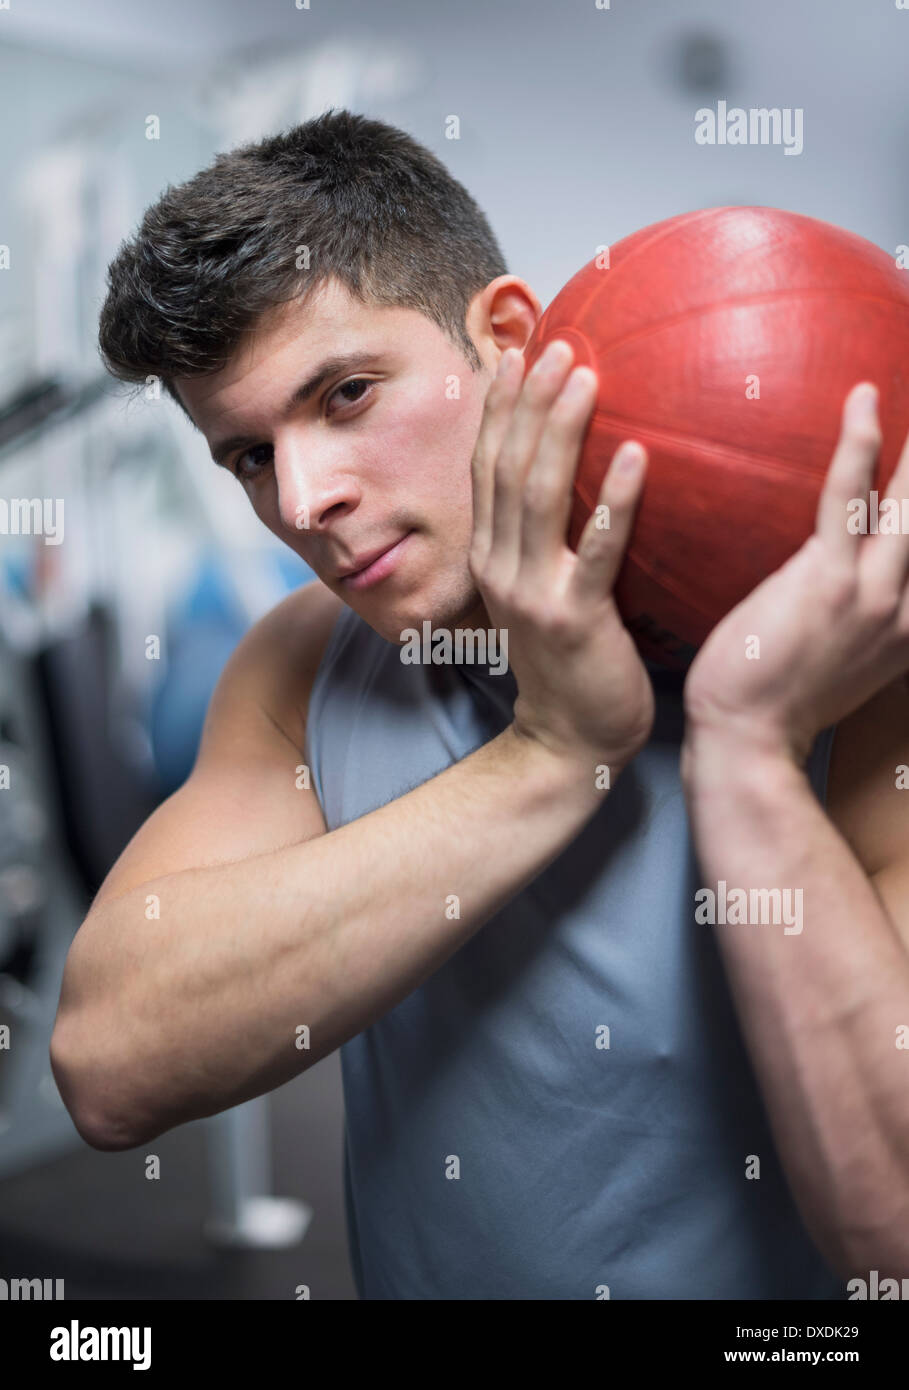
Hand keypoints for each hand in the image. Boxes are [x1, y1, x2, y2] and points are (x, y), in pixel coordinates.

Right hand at [469, 339, 654, 776]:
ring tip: (587, 375)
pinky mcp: (574, 619)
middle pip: (508, 467)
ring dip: (561, 430)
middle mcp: (500, 567)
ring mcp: (531, 593)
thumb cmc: (573, 664)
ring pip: (539, 495)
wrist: (569, 743)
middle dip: (530, 401)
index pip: (488, 467)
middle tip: (561, 345)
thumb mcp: (548, 594)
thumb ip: (556, 542)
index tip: (521, 353)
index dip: (501, 408)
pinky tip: (635, 455)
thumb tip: (590, 485)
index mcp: (492, 556)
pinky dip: (613, 501)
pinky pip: (596, 550)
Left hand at [682, 382, 908, 763]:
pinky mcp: (826, 579)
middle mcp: (908, 607)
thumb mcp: (845, 661)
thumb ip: (866, 618)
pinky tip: (862, 402)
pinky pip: (847, 497)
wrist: (746, 740)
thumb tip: (856, 582)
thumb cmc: (781, 699)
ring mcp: (873, 593)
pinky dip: (859, 444)